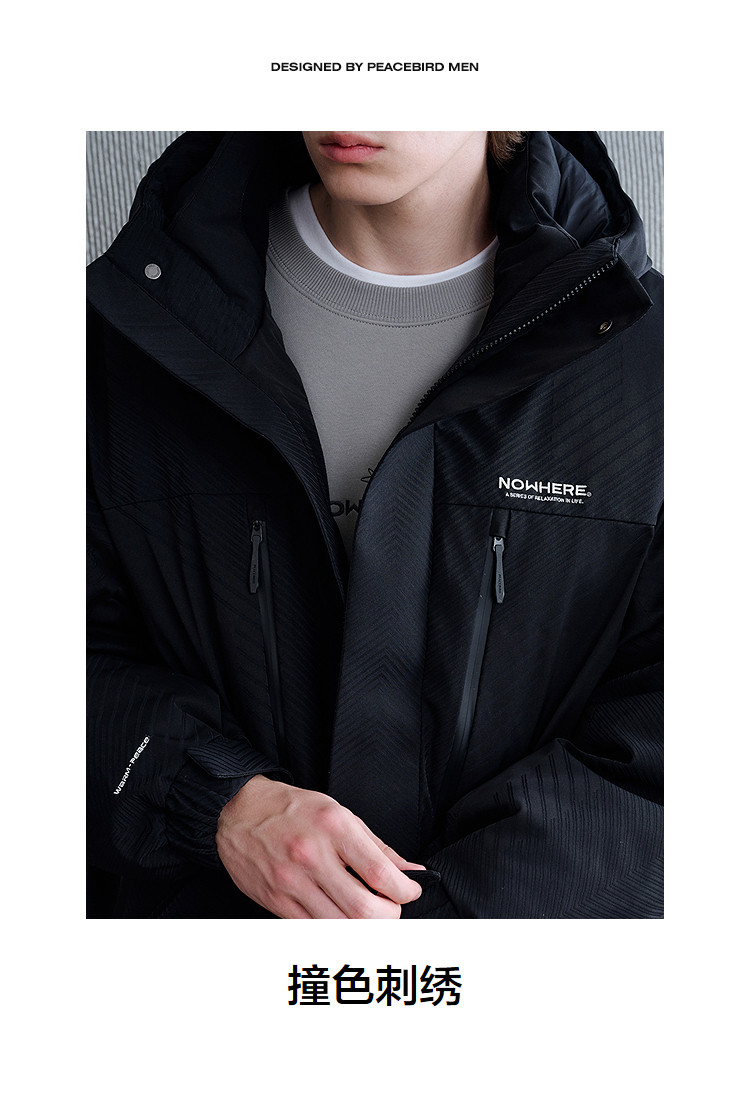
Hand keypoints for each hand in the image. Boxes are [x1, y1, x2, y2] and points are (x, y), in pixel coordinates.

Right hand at [216, 775, 423, 918]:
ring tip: (368, 911)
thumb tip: (410, 870)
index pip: (381, 873)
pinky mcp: (276, 901)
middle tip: (392, 906)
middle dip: (389, 915)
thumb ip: (377, 846)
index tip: (410, 890)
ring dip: (364, 926)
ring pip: (340, 926)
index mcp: (334, 827)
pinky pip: (314, 929)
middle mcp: (313, 856)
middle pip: (364, 909)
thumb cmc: (292, 809)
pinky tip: (340, 914)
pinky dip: (335, 928)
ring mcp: (292, 882)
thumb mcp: (340, 813)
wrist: (239, 811)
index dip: (406, 891)